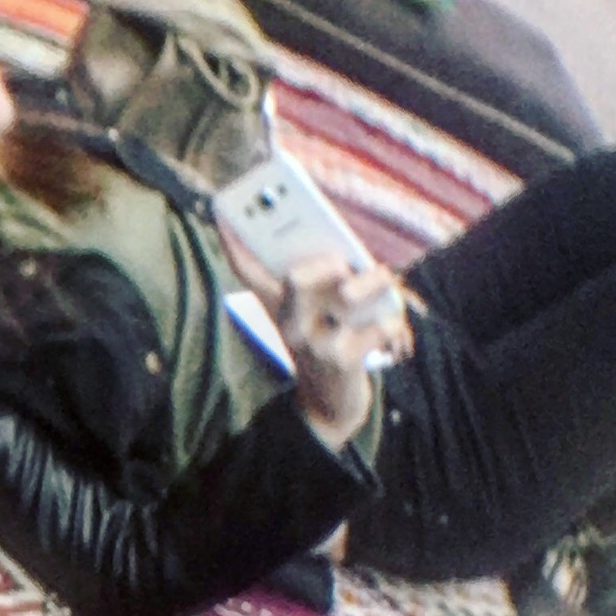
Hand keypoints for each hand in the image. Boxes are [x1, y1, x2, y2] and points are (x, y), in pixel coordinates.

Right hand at [216, 230, 410, 447]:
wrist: (330, 404)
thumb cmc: (329, 342)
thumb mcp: (317, 311)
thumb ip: (323, 280)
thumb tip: (346, 255)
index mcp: (278, 306)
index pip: (248, 271)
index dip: (233, 242)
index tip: (221, 211)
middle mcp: (288, 324)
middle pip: (295, 277)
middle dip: (327, 263)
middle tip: (344, 263)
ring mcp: (313, 344)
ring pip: (349, 295)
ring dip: (376, 282)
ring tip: (387, 278)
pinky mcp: (342, 362)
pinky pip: (379, 325)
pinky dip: (394, 324)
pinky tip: (393, 334)